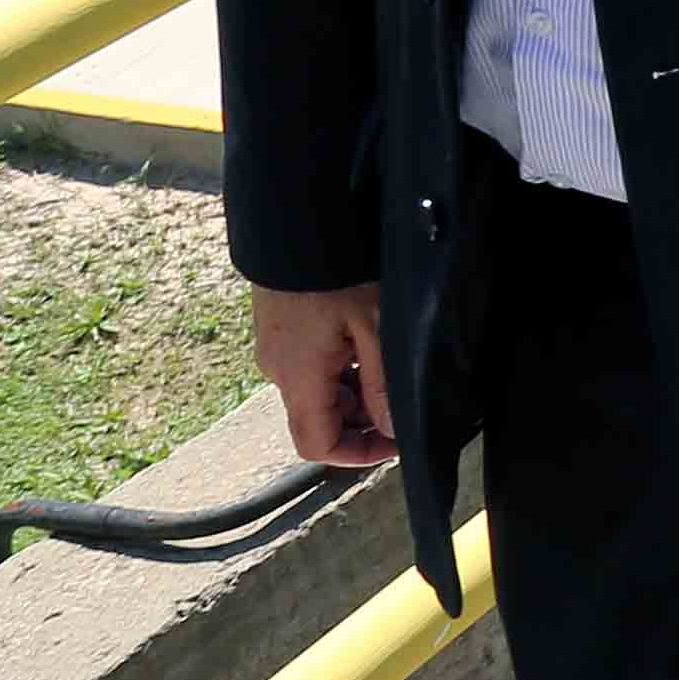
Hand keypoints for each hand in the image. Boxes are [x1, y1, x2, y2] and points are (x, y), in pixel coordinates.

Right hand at [251, 282, 393, 467]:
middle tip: (401, 395)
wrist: (296, 224)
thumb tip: (391, 430)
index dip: (358, 454)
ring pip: (319, 391)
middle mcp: (280, 371)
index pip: (316, 445)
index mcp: (299, 379)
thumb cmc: (337, 272)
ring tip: (388, 360)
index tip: (396, 441)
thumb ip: (383, 385)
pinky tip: (366, 340)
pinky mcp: (281, 332)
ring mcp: (277, 351)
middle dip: (363, 418)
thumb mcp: (376, 328)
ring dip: (355, 390)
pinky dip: (342, 367)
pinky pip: (312, 366)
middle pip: (321, 419)